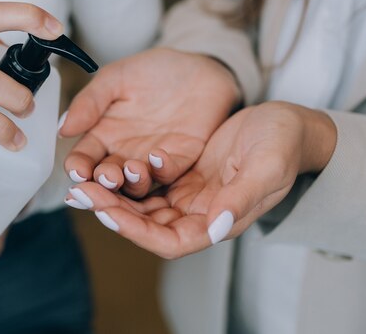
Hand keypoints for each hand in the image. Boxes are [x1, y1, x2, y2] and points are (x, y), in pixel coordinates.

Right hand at [60, 48, 239, 196]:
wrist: (197, 68)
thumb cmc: (153, 72)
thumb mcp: (115, 78)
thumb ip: (90, 101)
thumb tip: (63, 128)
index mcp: (104, 135)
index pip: (84, 159)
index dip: (78, 168)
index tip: (77, 170)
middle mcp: (125, 153)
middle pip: (107, 179)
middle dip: (104, 183)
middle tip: (106, 176)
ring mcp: (152, 160)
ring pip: (137, 183)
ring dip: (132, 182)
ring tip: (130, 169)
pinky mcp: (181, 159)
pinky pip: (170, 171)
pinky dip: (163, 168)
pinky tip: (157, 156)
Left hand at [64, 102, 336, 258]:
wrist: (285, 125)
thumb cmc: (282, 146)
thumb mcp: (266, 167)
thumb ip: (242, 198)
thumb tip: (216, 228)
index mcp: (218, 222)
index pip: (170, 241)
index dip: (136, 231)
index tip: (106, 212)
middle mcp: (200, 215)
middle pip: (147, 225)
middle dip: (112, 211)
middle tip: (80, 192)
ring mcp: (189, 196)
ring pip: (142, 205)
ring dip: (112, 196)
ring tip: (81, 181)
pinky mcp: (183, 176)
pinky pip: (146, 183)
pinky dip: (124, 178)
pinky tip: (102, 166)